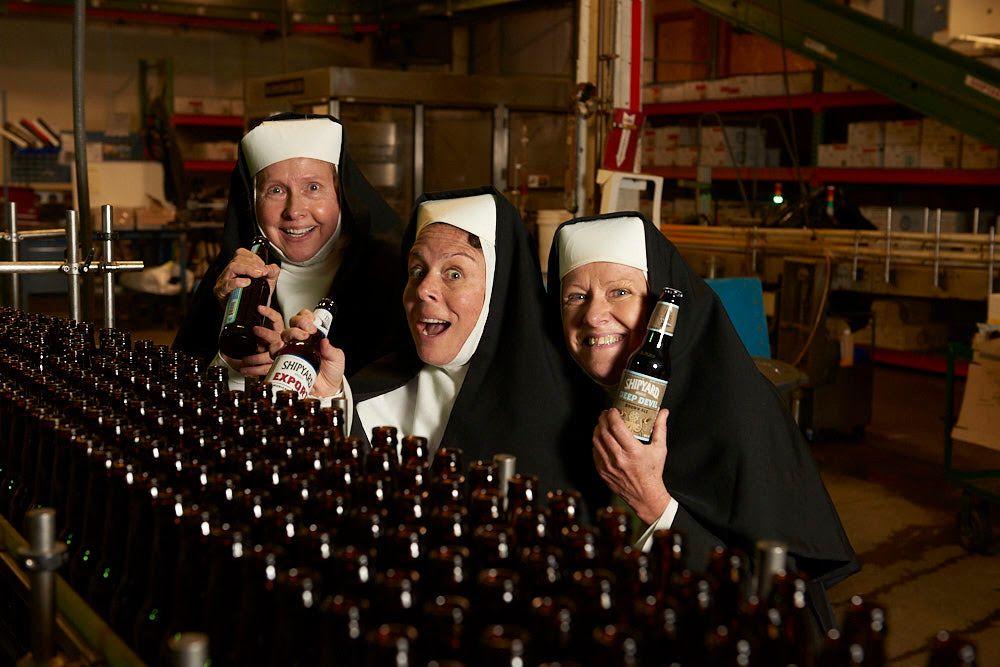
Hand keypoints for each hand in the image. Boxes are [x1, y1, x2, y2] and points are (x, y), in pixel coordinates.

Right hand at [214, 247, 279, 304]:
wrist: (247, 316)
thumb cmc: (253, 297)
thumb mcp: (267, 283)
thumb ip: (271, 273)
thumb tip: (271, 267)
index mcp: (237, 268)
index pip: (241, 254)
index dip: (253, 257)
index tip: (263, 265)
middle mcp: (229, 273)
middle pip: (237, 259)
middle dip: (252, 264)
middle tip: (262, 271)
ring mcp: (223, 281)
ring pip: (232, 268)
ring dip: (247, 269)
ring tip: (257, 275)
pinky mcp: (221, 292)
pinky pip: (227, 285)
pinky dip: (237, 282)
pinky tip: (246, 282)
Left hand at [219, 306, 283, 376]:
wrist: (280, 362)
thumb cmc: (265, 343)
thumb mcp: (260, 330)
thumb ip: (253, 320)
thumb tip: (247, 300)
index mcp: (278, 331)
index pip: (277, 319)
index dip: (269, 313)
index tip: (259, 308)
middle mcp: (280, 342)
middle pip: (276, 337)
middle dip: (266, 333)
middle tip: (255, 329)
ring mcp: (278, 354)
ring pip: (269, 356)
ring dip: (255, 358)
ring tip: (244, 359)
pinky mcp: (274, 366)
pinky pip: (265, 369)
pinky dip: (253, 371)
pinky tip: (244, 370)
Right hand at [279, 309, 345, 396]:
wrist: (327, 390)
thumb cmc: (332, 372)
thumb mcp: (337, 359)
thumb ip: (331, 350)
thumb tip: (325, 341)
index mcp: (314, 336)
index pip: (307, 319)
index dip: (307, 318)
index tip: (312, 326)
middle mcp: (302, 341)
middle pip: (293, 324)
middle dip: (298, 324)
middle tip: (306, 333)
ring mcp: (293, 350)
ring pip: (283, 335)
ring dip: (287, 334)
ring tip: (293, 339)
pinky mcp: (285, 361)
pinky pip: (276, 352)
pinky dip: (275, 348)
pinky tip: (280, 348)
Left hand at [592, 408, 670, 524]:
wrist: (645, 495)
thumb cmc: (653, 471)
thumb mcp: (660, 449)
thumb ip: (660, 428)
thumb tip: (664, 412)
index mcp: (633, 451)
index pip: (617, 427)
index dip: (612, 415)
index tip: (613, 409)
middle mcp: (619, 458)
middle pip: (604, 432)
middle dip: (602, 419)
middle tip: (605, 413)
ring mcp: (609, 466)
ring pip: (596, 441)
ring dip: (597, 429)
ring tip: (601, 423)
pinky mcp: (603, 472)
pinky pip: (595, 452)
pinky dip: (596, 442)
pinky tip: (600, 437)